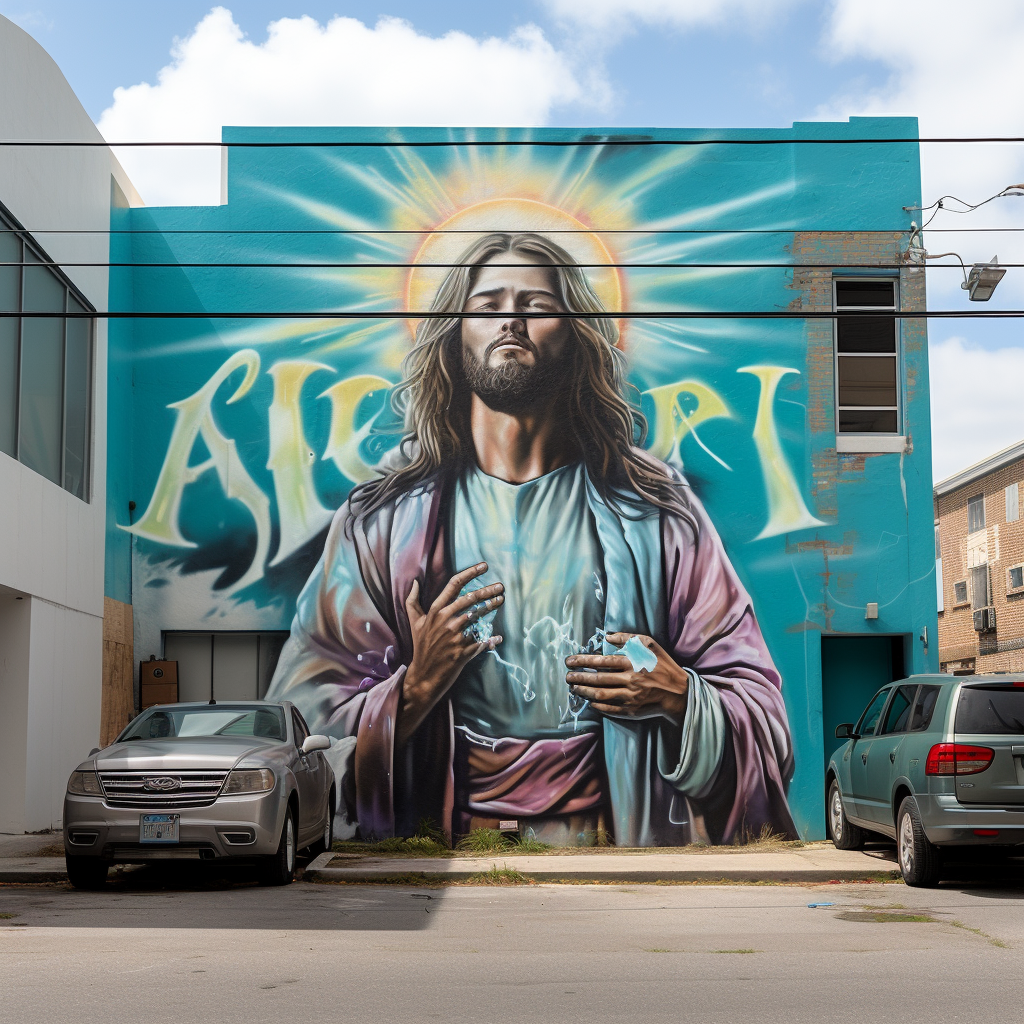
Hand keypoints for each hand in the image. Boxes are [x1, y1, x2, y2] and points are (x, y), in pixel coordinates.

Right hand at [397, 563, 503, 746]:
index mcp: (435, 611)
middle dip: (487, 590)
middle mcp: (445, 621)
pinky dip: (490, 639)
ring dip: (491, 608)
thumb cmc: (421, 647)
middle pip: (470, 599)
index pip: (454, 585)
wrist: (423, 676)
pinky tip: (498, 637)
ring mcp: (454, 637)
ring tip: (501, 601)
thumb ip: (412, 601)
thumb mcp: (414, 623)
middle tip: (501, 586)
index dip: (470, 572)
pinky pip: (481, 642)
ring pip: (477, 618)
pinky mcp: (462, 652)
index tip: (484, 565)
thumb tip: (415, 582)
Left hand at [564, 632, 687, 725]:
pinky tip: (589, 701)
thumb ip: (628, 638)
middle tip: (567, 676)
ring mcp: (630, 697)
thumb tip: (607, 636)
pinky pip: (610, 709)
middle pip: (597, 679)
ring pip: (600, 695)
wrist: (679, 692)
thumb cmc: (663, 665)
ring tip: (574, 688)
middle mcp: (630, 680)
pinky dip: (597, 706)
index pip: (601, 661)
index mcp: (632, 662)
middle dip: (579, 677)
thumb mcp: (649, 644)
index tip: (570, 661)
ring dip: (584, 691)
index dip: (583, 660)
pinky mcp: (632, 710)